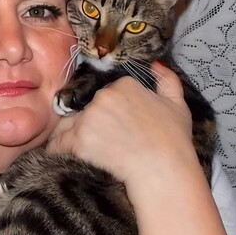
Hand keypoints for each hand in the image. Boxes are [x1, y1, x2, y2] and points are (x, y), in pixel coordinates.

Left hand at [47, 63, 193, 187]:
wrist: (163, 169)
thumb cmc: (173, 140)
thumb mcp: (178, 104)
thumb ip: (167, 80)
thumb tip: (155, 65)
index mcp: (123, 84)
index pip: (106, 92)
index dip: (108, 109)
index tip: (112, 123)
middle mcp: (103, 96)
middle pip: (86, 106)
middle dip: (88, 120)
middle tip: (98, 139)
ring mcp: (89, 118)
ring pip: (69, 123)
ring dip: (70, 133)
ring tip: (74, 146)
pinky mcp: (79, 141)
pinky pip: (58, 143)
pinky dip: (56, 148)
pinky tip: (57, 153)